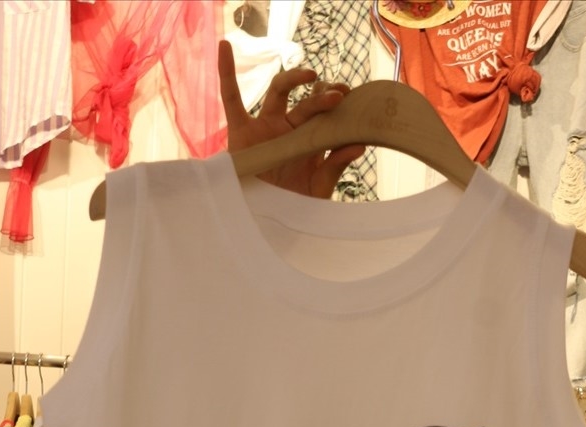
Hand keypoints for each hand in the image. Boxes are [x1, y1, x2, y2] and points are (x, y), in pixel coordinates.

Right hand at [217, 39, 365, 197]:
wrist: (260, 220)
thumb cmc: (291, 207)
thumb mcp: (318, 190)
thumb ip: (335, 167)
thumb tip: (360, 145)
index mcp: (309, 142)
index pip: (325, 116)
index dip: (336, 105)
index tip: (351, 99)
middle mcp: (289, 130)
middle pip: (307, 103)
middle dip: (323, 95)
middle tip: (340, 94)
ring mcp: (266, 127)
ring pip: (278, 91)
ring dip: (294, 78)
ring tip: (310, 76)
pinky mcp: (241, 132)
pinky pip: (232, 99)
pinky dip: (226, 72)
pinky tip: (225, 46)